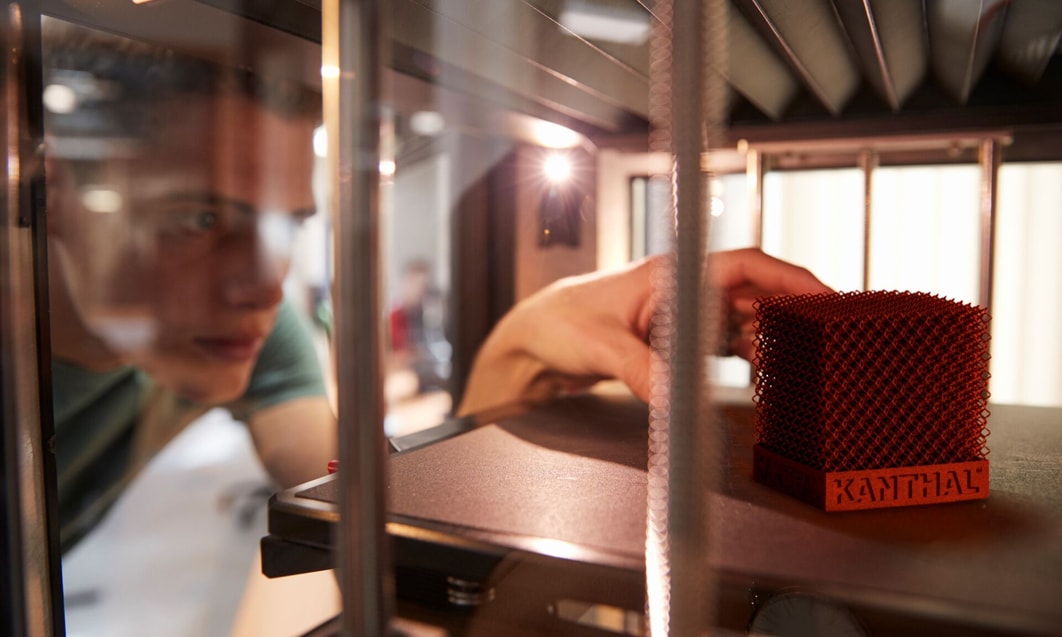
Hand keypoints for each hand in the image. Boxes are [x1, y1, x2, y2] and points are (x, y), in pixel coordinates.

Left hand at [457, 247, 832, 414]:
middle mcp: (688, 291)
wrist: (535, 341)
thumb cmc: (561, 322)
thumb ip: (644, 372)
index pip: (746, 265)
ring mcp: (687, 317)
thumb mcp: (603, 347)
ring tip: (803, 368)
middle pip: (758, 297)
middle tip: (830, 343)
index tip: (827, 298)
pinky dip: (752, 364)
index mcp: (674, 274)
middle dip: (795, 317)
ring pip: (749, 326)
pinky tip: (768, 381)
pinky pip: (729, 350)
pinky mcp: (681, 344)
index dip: (792, 279)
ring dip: (775, 345)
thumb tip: (678, 401)